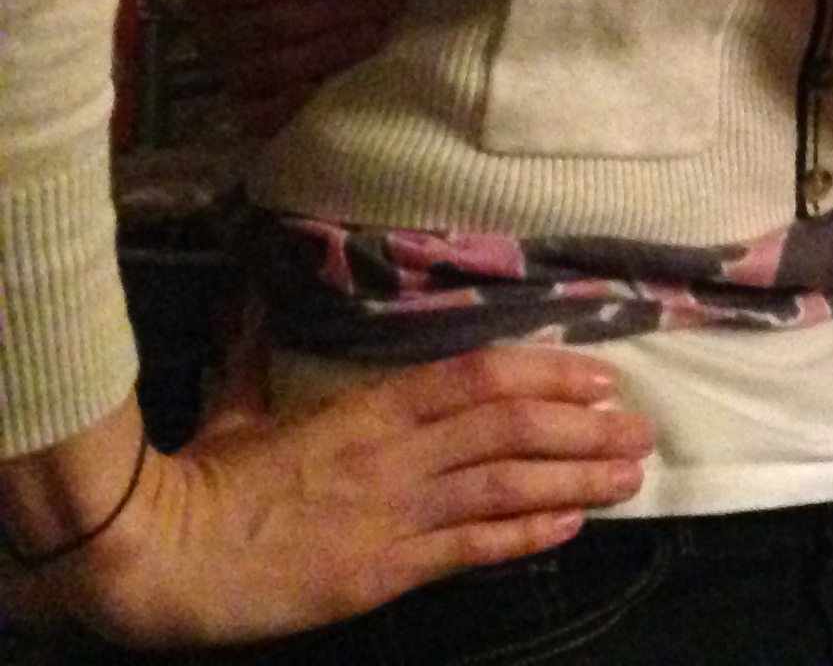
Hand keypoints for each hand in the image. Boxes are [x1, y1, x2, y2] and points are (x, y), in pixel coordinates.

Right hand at [5, 353, 651, 645]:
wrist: (156, 558)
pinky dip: (525, 536)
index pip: (479, 379)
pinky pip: (469, 549)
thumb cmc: (200, 481)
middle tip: (637, 430)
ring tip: (625, 476)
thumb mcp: (241, 405)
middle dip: (584, 429)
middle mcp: (394, 456)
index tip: (599, 378)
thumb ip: (262, 353)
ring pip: (505, 486)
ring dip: (574, 480)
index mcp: (367, 409)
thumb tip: (252, 298)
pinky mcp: (381, 573)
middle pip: (511, 430)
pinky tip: (568, 527)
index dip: (548, 377)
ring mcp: (392, 516)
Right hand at [177, 0, 401, 135]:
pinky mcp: (244, 106)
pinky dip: (298, 106)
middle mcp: (210, 29)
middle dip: (340, 11)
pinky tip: (338, 87)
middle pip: (276, 26)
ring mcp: (226, 71)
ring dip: (335, 51)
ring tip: (380, 32)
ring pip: (277, 69)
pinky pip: (263, 116)